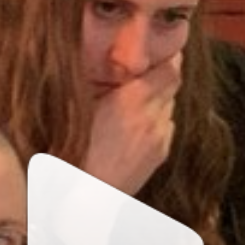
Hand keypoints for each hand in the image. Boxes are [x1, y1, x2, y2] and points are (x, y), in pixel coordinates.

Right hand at [83, 53, 182, 196]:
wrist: (85, 196)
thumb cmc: (72, 150)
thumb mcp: (80, 107)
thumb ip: (99, 83)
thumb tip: (111, 65)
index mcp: (131, 102)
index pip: (170, 70)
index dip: (169, 56)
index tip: (161, 48)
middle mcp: (152, 118)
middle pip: (173, 85)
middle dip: (162, 74)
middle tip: (147, 67)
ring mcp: (160, 138)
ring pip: (169, 106)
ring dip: (158, 98)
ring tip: (137, 97)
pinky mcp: (161, 154)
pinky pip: (166, 126)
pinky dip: (156, 119)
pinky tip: (136, 123)